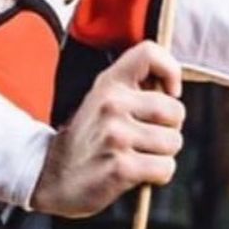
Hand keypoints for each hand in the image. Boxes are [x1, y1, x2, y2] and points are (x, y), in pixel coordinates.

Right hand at [30, 41, 184, 218]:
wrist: (53, 175)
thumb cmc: (90, 136)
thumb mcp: (103, 99)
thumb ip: (135, 88)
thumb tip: (173, 87)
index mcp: (109, 82)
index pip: (149, 53)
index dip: (170, 70)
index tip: (170, 91)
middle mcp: (112, 104)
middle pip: (174, 110)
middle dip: (172, 127)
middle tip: (151, 135)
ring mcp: (116, 136)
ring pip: (173, 142)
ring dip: (165, 153)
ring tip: (140, 154)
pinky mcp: (120, 167)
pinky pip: (165, 168)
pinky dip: (159, 174)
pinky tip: (138, 172)